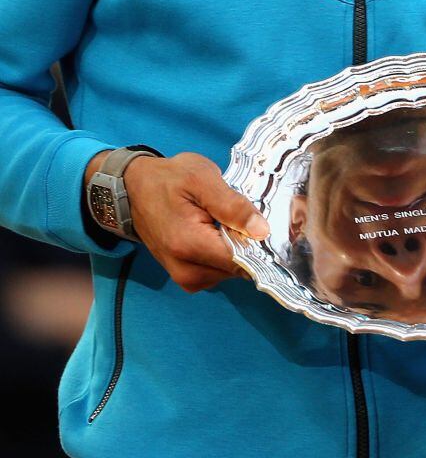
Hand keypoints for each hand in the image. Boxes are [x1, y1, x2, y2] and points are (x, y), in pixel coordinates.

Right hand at [121, 152, 267, 291]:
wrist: (132, 189)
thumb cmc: (167, 179)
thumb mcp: (202, 178)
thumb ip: (233, 206)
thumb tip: (261, 231)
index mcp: (190, 245)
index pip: (243, 261)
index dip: (259, 245)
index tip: (259, 225)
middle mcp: (186, 270)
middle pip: (239, 269)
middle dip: (247, 246)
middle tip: (237, 218)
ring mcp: (185, 279)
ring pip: (231, 273)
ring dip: (235, 250)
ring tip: (223, 224)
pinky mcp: (186, 279)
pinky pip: (219, 273)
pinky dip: (223, 256)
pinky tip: (216, 234)